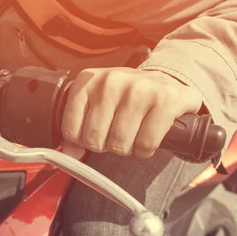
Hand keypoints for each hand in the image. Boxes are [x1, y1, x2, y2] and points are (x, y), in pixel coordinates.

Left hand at [61, 68, 202, 159]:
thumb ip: (77, 128)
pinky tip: (148, 137)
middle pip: (94, 140)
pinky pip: (145, 144)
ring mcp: (140, 89)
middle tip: (117, 133)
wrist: (167, 81)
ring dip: (127, 148)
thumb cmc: (126, 97)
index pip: (71, 131)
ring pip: (120, 144)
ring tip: (133, 133)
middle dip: (106, 145)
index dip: (83, 141)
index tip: (96, 133)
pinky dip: (145, 150)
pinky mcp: (165, 100)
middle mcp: (111, 81)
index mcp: (88, 80)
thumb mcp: (96, 104)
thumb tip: (69, 155)